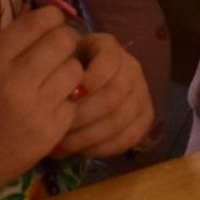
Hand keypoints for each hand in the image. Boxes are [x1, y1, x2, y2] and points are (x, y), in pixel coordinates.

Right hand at [0, 6, 81, 199]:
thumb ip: (5, 47)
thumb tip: (42, 22)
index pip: (36, 22)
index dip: (52, 18)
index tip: (54, 24)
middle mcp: (15, 81)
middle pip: (63, 42)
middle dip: (65, 43)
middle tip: (59, 53)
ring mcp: (35, 109)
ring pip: (76, 71)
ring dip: (70, 72)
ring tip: (56, 81)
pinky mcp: (49, 133)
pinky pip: (74, 104)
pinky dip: (66, 103)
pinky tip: (52, 108)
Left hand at [55, 32, 156, 157]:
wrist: (78, 87)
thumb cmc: (60, 74)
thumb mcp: (54, 63)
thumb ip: (54, 71)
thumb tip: (59, 95)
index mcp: (107, 47)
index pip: (109, 60)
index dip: (92, 78)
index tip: (70, 96)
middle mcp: (130, 67)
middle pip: (115, 93)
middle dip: (84, 114)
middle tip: (58, 128)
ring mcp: (141, 92)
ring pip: (121, 118)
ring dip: (90, 136)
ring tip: (64, 145)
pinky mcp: (145, 116)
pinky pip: (130, 136)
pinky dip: (104, 148)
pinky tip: (82, 151)